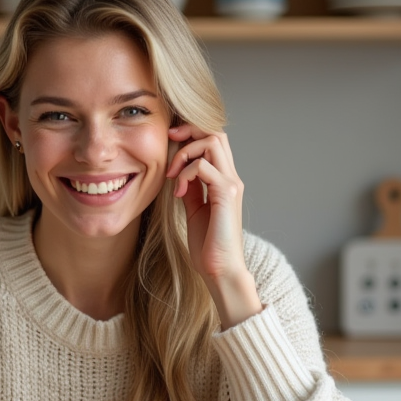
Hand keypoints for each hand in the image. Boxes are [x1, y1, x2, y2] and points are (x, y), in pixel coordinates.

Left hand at [165, 124, 262, 328]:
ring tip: (172, 174)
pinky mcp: (226, 194)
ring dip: (186, 152)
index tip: (170, 140)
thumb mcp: (194, 210)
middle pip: (216, 132)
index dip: (192, 133)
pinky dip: (186, 173)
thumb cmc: (208, 246)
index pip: (214, 141)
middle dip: (189, 130)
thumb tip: (179, 173)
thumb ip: (191, 189)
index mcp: (224, 181)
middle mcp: (231, 178)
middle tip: (169, 141)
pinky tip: (178, 192)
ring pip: (212, 142)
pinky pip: (204, 167)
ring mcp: (231, 184)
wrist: (221, 270)